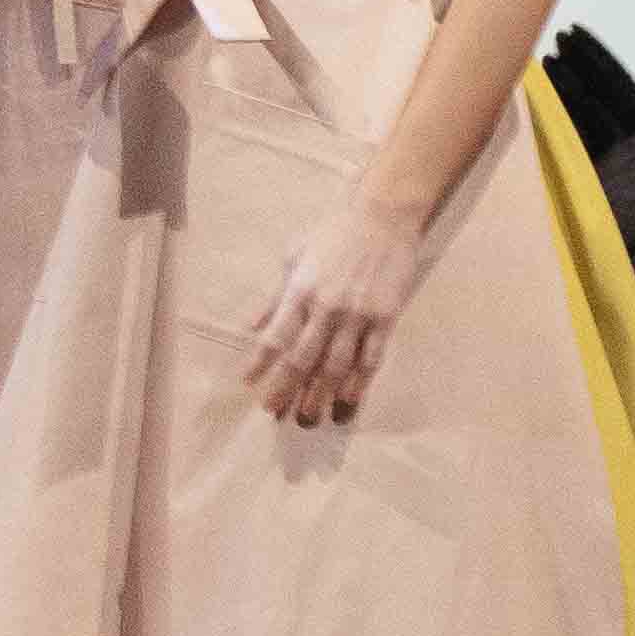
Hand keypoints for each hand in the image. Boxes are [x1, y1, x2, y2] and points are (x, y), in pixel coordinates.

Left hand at [250, 191, 429, 426]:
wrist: (380, 217)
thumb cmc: (331, 234)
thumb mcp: (293, 256)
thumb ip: (273, 296)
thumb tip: (249, 326)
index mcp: (299, 291)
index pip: (275, 336)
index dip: (260, 363)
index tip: (249, 386)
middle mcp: (326, 308)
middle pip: (303, 358)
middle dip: (287, 388)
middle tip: (276, 414)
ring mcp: (357, 316)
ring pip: (336, 365)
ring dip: (321, 394)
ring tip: (309, 418)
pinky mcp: (385, 319)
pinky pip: (370, 358)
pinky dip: (358, 382)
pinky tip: (348, 401)